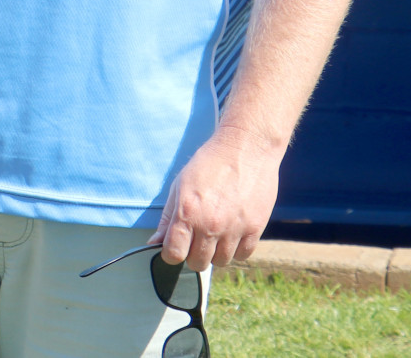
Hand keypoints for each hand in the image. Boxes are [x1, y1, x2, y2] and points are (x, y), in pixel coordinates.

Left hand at [147, 127, 279, 269]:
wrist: (245, 147)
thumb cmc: (209, 163)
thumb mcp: (180, 184)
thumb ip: (168, 217)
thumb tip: (155, 242)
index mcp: (187, 212)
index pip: (174, 254)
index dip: (171, 253)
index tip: (175, 247)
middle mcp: (210, 224)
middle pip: (197, 262)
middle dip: (192, 254)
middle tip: (196, 238)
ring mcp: (234, 228)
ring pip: (221, 262)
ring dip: (215, 252)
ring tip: (216, 233)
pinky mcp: (255, 228)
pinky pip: (243, 255)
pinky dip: (236, 249)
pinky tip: (232, 233)